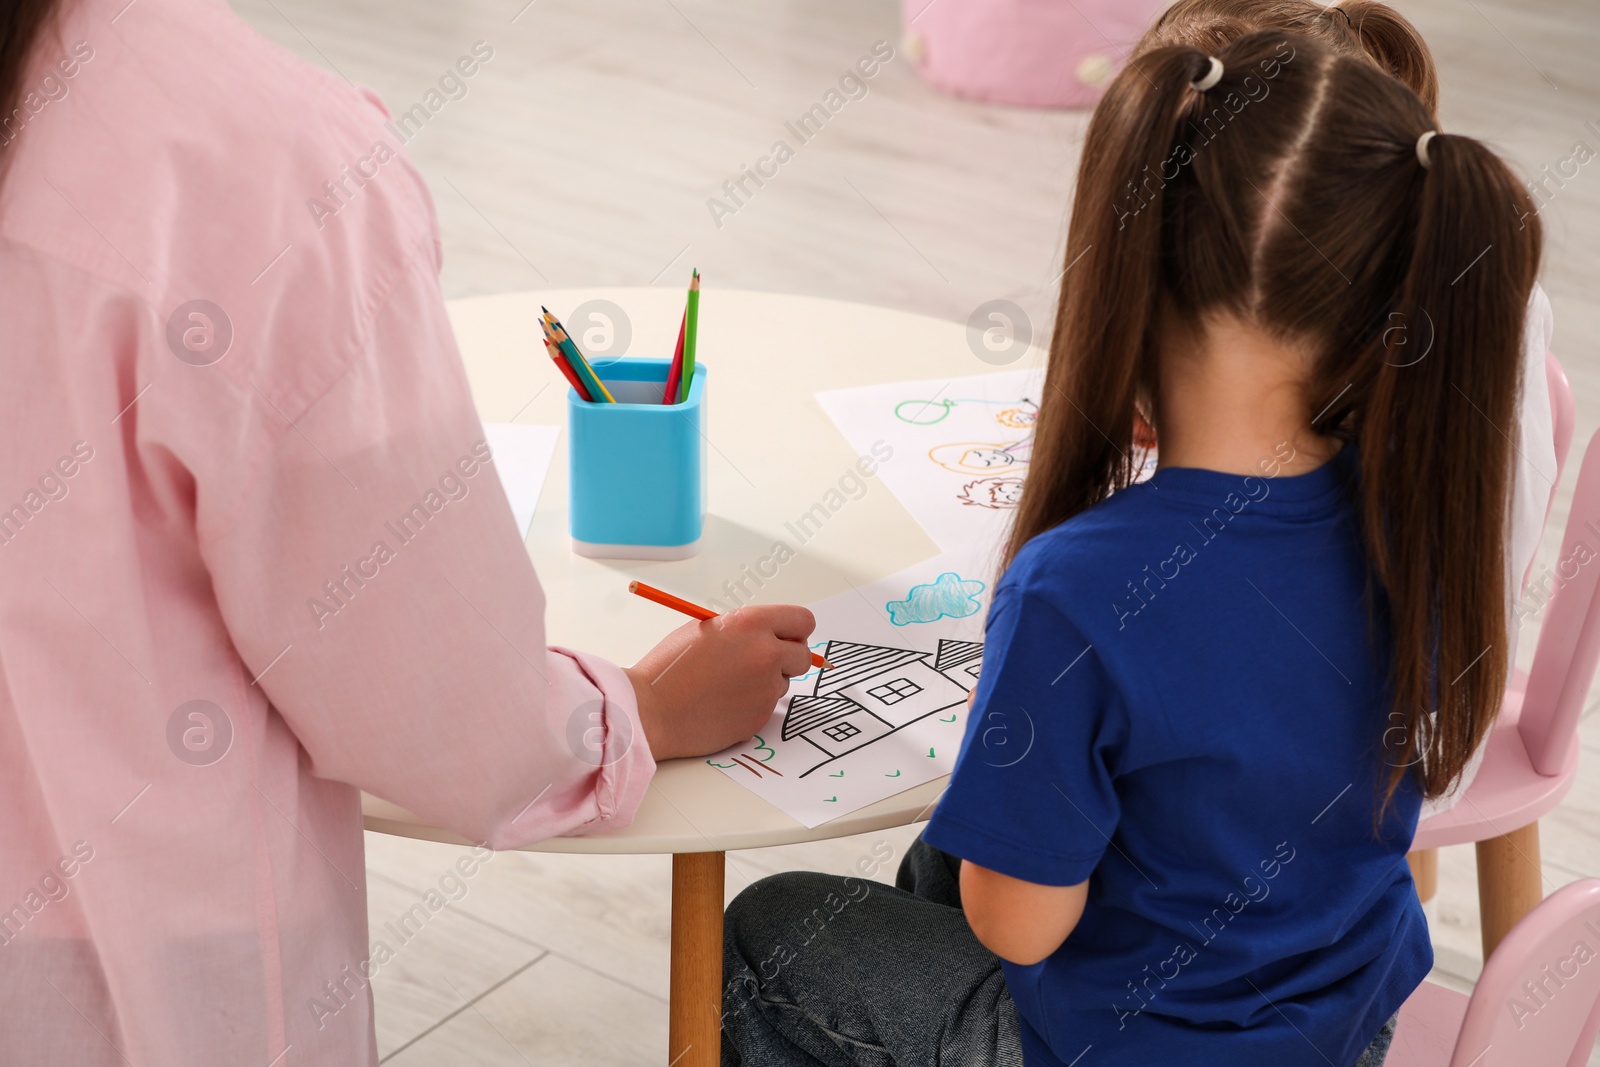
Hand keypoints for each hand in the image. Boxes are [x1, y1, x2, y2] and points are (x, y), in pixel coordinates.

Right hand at [625, 604, 816, 760]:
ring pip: (784, 682)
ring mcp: (765, 688)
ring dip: (767, 682)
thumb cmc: (669, 669)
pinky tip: (724, 703)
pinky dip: (753, 704)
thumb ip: (743, 629)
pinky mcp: (760, 716)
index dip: (796, 630)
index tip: (788, 637)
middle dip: (788, 658)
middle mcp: (765, 654)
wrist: (651, 711)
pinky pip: (768, 706)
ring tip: (729, 684)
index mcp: (751, 624)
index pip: (802, 621)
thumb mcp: (705, 630)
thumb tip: (769, 635)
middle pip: (803, 655)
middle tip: (763, 662)